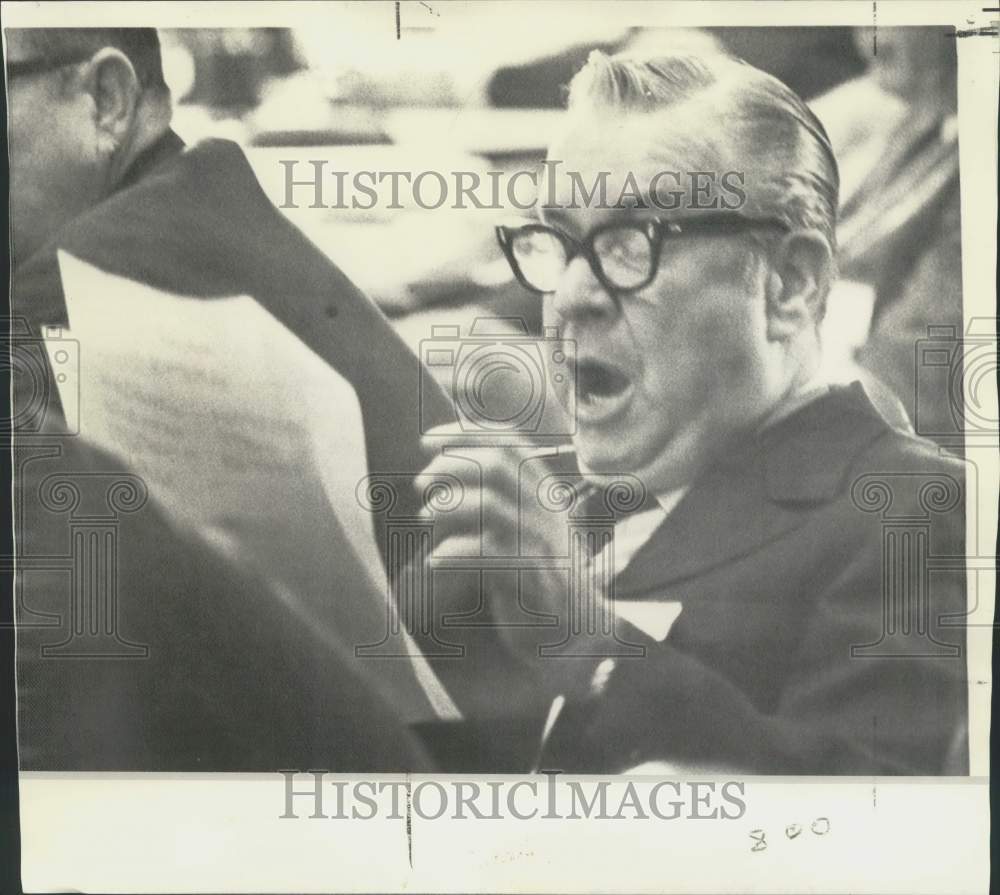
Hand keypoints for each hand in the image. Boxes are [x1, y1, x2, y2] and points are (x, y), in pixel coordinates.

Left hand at [405, 428, 599, 707]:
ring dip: (448, 508)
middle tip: (420, 485)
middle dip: (449, 468)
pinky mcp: (532, 579)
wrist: (571, 630)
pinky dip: (454, 552)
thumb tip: (437, 467)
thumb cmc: (533, 573)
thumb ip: (492, 495)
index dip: (464, 435)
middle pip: (496, 467)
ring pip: (491, 506)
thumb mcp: (519, 525)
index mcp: (543, 491)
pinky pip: (489, 554)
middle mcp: (546, 510)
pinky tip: (434, 560)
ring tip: (425, 519)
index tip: (425, 441)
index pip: (509, 442)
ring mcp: (541, 543)